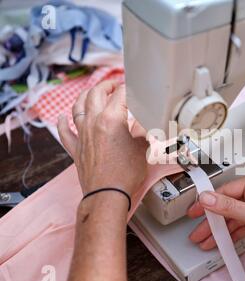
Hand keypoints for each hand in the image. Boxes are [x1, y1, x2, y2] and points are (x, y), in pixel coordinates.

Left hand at [57, 80, 147, 196]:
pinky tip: (62, 117)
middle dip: (106, 86)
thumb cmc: (126, 174)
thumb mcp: (142, 147)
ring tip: (93, 93)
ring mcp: (82, 135)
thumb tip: (145, 122)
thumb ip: (143, 130)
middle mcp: (93, 123)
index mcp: (112, 119)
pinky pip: (65, 131)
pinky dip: (63, 122)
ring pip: (78, 107)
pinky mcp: (75, 148)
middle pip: (96, 94)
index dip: (130, 89)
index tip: (135, 90)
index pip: (121, 94)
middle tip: (114, 86)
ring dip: (85, 96)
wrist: (107, 194)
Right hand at [187, 169, 244, 253]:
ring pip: (234, 215)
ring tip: (206, 239)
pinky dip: (232, 231)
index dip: (208, 203)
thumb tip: (208, 198)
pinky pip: (242, 221)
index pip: (226, 191)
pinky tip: (222, 239)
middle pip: (228, 204)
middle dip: (213, 220)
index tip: (195, 211)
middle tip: (198, 230)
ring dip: (221, 228)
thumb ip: (229, 207)